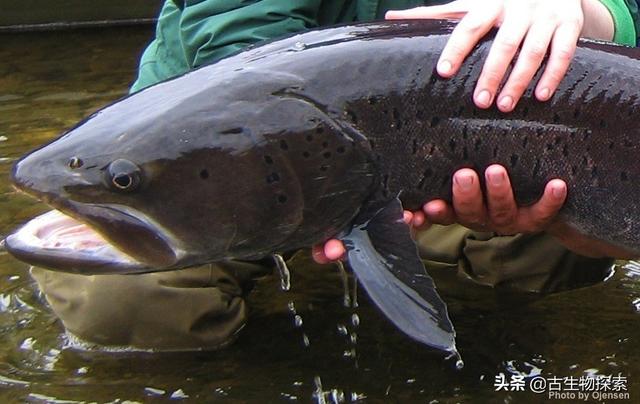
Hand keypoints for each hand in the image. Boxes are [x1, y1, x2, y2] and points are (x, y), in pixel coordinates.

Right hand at [312, 165, 567, 262]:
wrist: (541, 196)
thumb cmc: (488, 163)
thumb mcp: (457, 156)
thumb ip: (434, 146)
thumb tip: (402, 113)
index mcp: (453, 204)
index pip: (430, 215)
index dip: (419, 219)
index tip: (409, 215)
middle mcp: (476, 215)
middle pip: (464, 214)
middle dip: (462, 198)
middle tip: (462, 175)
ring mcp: (504, 219)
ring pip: (497, 214)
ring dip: (497, 193)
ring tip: (495, 171)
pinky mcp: (533, 219)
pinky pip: (540, 215)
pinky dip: (547, 201)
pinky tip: (556, 184)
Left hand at [385, 0, 613, 110]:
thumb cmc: (500, 1)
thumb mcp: (471, 2)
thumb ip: (435, 13)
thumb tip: (391, 18)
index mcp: (490, 2)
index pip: (469, 25)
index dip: (456, 48)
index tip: (444, 72)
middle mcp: (518, 7)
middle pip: (503, 43)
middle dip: (491, 73)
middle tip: (479, 102)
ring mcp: (546, 15)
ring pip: (532, 50)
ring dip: (519, 79)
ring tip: (503, 106)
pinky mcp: (570, 23)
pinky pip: (563, 52)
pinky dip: (553, 74)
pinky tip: (541, 96)